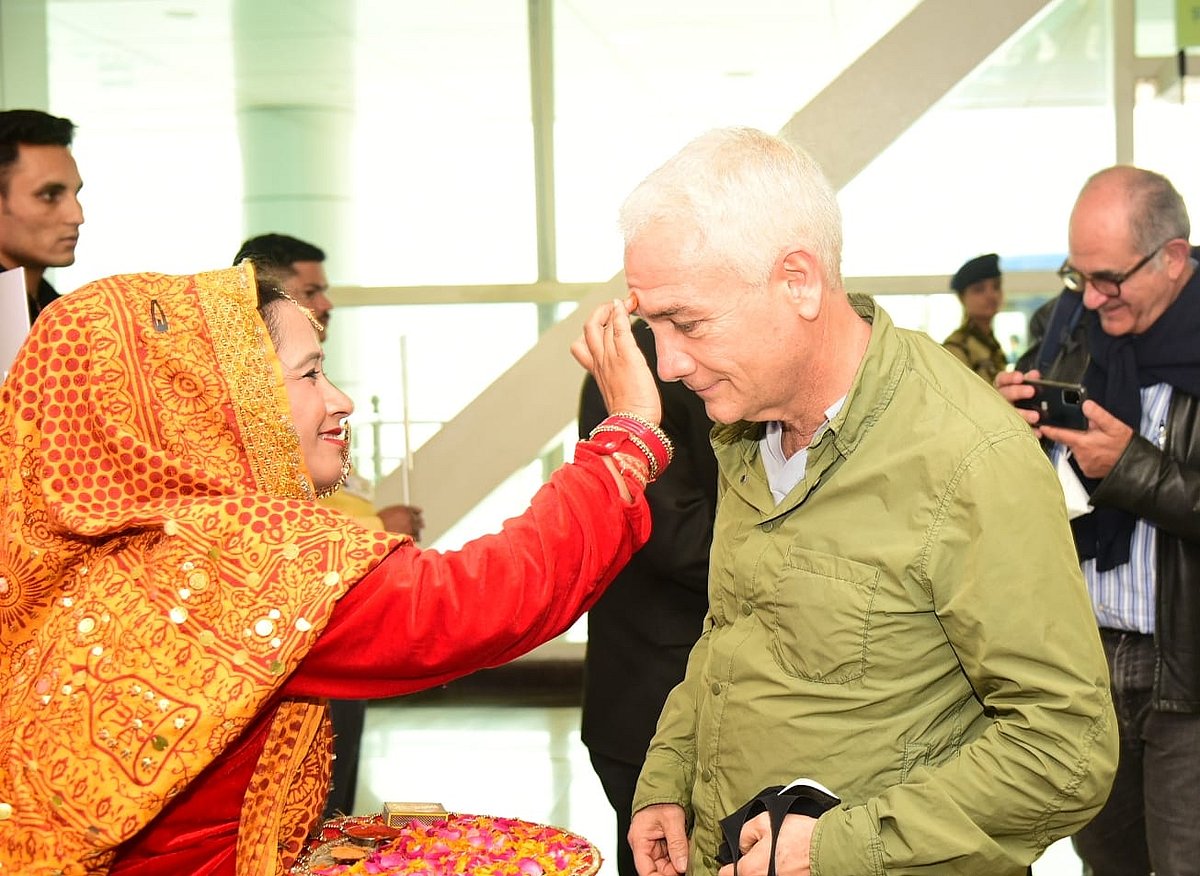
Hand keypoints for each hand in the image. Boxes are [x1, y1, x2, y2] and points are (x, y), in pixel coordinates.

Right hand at [377, 504, 423, 539]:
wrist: (375, 529)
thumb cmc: (378, 521)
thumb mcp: (388, 511)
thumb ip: (399, 512)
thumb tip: (401, 515)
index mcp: (405, 509)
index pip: (417, 511)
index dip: (416, 515)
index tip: (417, 517)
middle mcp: (410, 517)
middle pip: (420, 521)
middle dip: (418, 524)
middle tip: (416, 527)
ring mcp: (411, 527)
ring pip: (418, 531)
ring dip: (416, 533)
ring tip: (414, 536)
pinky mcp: (409, 536)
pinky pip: (415, 539)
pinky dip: (413, 540)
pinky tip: (410, 541)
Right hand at [571, 295, 661, 424]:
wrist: (632, 425)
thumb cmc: (631, 414)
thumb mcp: (618, 393)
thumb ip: (617, 378)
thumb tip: (624, 372)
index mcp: (596, 371)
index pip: (582, 344)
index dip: (593, 330)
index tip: (608, 322)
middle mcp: (600, 362)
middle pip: (589, 328)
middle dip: (600, 312)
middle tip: (616, 306)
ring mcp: (611, 359)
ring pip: (601, 325)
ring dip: (612, 309)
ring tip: (627, 303)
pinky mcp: (627, 358)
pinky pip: (618, 329)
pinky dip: (620, 314)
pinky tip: (626, 305)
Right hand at [629, 803, 688, 875]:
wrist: (666, 783)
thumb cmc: (662, 796)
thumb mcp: (672, 818)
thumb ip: (677, 843)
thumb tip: (682, 865)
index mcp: (640, 840)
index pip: (646, 871)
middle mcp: (645, 844)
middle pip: (658, 869)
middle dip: (674, 870)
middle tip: (689, 866)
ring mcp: (655, 843)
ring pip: (668, 863)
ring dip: (679, 862)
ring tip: (690, 856)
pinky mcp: (664, 841)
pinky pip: (673, 854)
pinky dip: (682, 855)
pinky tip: (689, 851)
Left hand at [717, 812, 814, 875]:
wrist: (827, 849)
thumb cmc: (797, 835)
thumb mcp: (763, 821)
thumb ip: (744, 834)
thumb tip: (743, 846)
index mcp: (750, 870)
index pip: (725, 874)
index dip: (730, 863)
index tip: (738, 857)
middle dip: (748, 866)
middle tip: (760, 853)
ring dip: (763, 870)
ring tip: (776, 857)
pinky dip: (778, 871)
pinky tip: (786, 863)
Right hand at [996, 369, 1043, 430]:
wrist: (1019, 422)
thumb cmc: (1022, 400)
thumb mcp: (1025, 387)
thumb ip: (1029, 381)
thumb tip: (1034, 375)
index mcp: (1003, 388)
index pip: (1002, 380)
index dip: (1010, 378)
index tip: (1020, 377)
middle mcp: (999, 401)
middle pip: (1004, 394)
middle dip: (1017, 392)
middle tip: (1031, 391)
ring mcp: (1002, 415)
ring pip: (1008, 413)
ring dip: (1023, 414)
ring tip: (1036, 416)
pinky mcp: (1009, 429)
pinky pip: (1016, 430)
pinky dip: (1028, 430)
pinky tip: (1037, 431)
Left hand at [1041, 400, 1133, 478]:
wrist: (1135, 466)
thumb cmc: (1125, 446)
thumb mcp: (1114, 426)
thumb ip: (1098, 415)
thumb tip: (1085, 404)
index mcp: (1083, 442)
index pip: (1059, 434)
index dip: (1049, 429)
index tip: (1041, 426)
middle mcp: (1080, 455)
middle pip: (1069, 441)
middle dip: (1076, 434)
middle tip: (1090, 432)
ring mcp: (1084, 464)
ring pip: (1077, 450)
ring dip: (1083, 445)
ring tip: (1098, 442)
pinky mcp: (1088, 471)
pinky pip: (1083, 460)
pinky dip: (1088, 454)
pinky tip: (1099, 452)